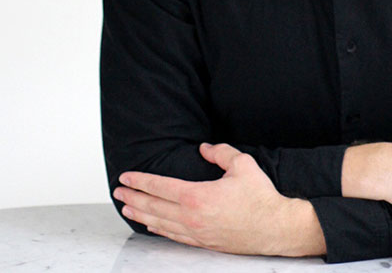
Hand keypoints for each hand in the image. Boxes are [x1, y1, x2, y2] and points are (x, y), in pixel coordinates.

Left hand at [113, 143, 320, 255]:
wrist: (274, 227)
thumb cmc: (260, 196)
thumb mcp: (242, 164)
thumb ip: (220, 152)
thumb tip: (204, 147)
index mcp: (198, 196)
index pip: (161, 187)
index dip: (141, 180)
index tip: (126, 176)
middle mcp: (191, 217)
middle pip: (154, 206)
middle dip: (133, 197)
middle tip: (117, 191)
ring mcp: (196, 233)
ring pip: (160, 223)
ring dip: (141, 214)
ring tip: (126, 208)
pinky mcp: (203, 243)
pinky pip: (173, 235)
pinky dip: (158, 229)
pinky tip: (151, 225)